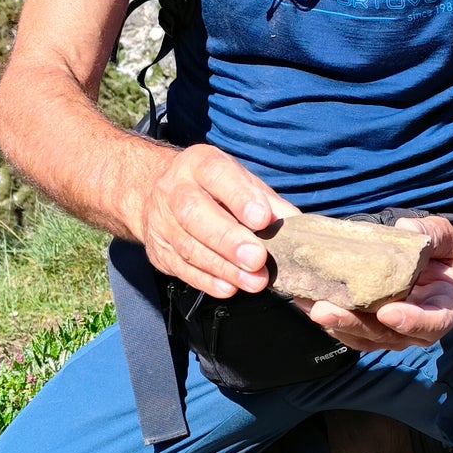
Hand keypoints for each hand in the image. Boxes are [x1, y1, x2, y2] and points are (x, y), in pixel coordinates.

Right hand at [139, 143, 293, 297]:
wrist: (157, 193)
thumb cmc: (211, 187)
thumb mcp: (238, 181)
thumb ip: (266, 200)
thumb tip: (296, 224)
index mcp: (199, 164)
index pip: (217, 175)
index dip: (239, 197)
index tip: (262, 218)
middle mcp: (175, 190)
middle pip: (195, 214)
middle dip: (228, 239)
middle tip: (257, 258)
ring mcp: (162, 222)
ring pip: (188, 246)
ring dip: (223, 267)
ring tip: (253, 281)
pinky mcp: (159, 251)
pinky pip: (181, 268)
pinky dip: (207, 281)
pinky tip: (229, 287)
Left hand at [301, 216, 452, 352]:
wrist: (437, 269)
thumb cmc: (442, 254)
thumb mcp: (443, 238)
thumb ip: (430, 234)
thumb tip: (404, 229)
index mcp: (443, 309)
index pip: (432, 323)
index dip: (411, 321)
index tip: (388, 312)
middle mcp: (416, 329)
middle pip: (384, 334)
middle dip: (352, 323)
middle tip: (323, 310)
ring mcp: (391, 333)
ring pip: (361, 336)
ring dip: (332, 323)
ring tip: (305, 303)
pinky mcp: (369, 328)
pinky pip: (348, 330)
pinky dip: (327, 318)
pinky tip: (305, 301)